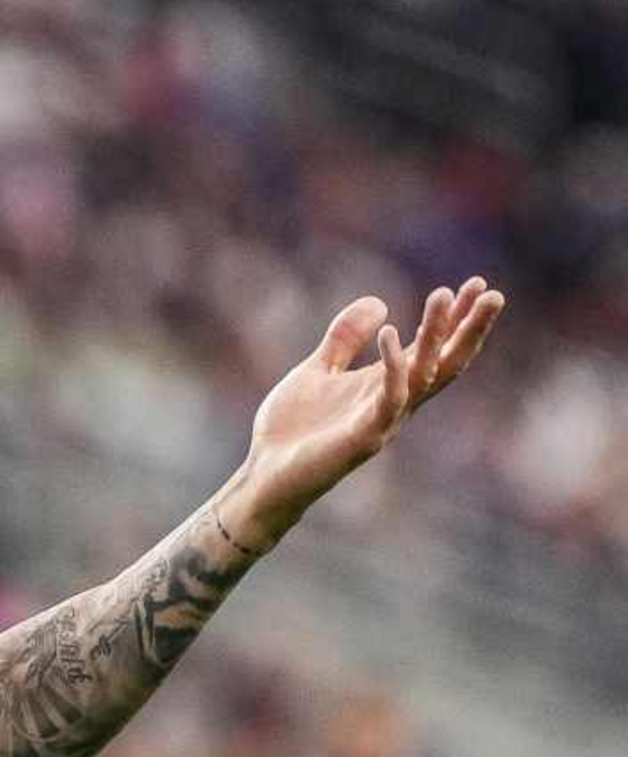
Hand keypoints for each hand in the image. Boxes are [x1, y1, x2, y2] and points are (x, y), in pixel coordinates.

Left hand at [226, 278, 504, 549]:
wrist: (265, 472)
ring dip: (436, 335)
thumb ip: (345, 339)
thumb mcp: (319, 369)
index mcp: (387, 385)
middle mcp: (395, 402)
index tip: (476, 284)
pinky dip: (393, 365)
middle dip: (469, 328)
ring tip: (442, 295)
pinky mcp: (365, 437)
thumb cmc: (294, 427)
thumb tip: (380, 302)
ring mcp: (384, 420)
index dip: (454, 319)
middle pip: (445, 362)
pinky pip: (389, 398)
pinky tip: (390, 333)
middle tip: (492, 291)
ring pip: (424, 374)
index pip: (433, 349)